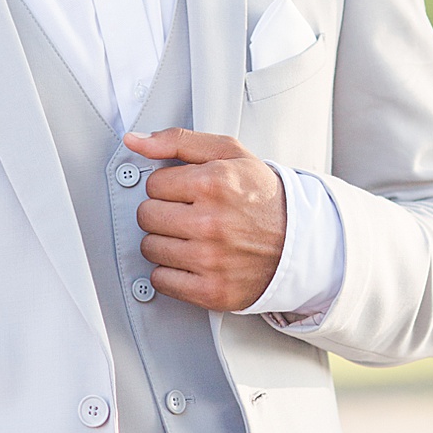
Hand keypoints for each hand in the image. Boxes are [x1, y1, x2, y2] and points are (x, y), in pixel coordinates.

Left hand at [125, 128, 286, 310]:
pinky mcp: (210, 290)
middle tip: (188, 214)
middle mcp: (211, 223)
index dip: (169, 187)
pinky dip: (171, 272)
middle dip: (163, 213)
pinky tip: (191, 260)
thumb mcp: (227, 153)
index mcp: (214, 184)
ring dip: (165, 243)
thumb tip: (134, 141)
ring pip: (149, 248)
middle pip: (146, 216)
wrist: (298, 241)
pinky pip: (160, 280)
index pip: (153, 184)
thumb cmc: (261, 196)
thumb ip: (177, 141)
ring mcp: (210, 260)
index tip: (187, 192)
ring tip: (191, 236)